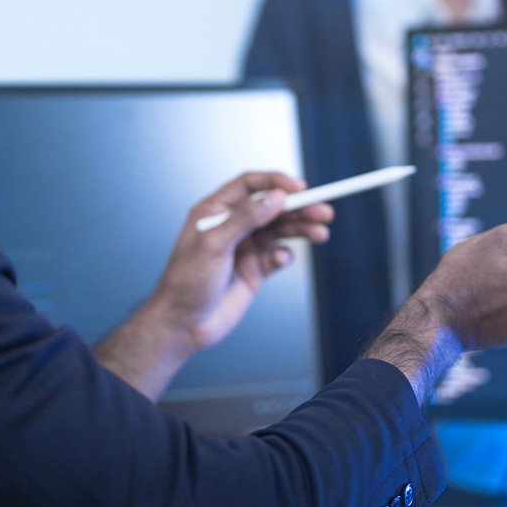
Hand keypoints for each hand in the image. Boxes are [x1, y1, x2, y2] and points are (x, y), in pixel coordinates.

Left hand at [154, 171, 334, 349]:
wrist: (183, 324)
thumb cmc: (186, 282)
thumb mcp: (213, 244)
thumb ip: (245, 218)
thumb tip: (274, 197)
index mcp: (215, 211)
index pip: (250, 186)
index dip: (275, 182)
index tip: (299, 187)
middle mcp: (232, 226)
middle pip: (272, 207)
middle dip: (299, 208)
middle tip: (323, 210)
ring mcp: (245, 248)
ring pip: (280, 230)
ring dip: (301, 229)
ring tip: (321, 232)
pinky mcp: (255, 270)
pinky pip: (277, 256)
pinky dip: (284, 255)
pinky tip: (282, 259)